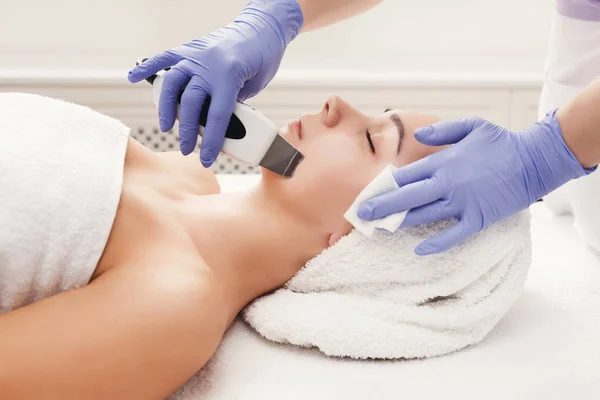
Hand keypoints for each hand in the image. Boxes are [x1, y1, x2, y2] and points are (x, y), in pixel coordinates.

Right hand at [128, 0, 302, 166]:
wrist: (262, 27)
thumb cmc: (263, 58)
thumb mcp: (255, 86)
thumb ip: (233, 103)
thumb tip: (216, 127)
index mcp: (230, 76)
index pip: (217, 116)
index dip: (212, 141)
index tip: (206, 159)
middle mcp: (209, 65)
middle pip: (191, 104)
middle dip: (188, 131)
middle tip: (187, 149)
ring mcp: (196, 55)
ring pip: (173, 83)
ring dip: (167, 108)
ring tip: (166, 127)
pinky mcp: (190, 48)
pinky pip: (165, 57)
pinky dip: (148, 67)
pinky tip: (133, 77)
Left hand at [358, 111, 593, 254]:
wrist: (535, 160)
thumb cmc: (502, 142)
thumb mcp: (471, 126)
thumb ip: (441, 131)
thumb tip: (417, 137)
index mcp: (443, 163)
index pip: (405, 177)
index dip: (384, 187)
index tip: (367, 194)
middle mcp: (448, 184)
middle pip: (407, 198)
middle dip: (381, 207)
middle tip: (361, 215)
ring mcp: (462, 203)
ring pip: (424, 216)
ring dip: (400, 223)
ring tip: (379, 229)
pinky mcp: (478, 218)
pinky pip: (453, 235)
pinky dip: (437, 243)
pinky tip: (419, 250)